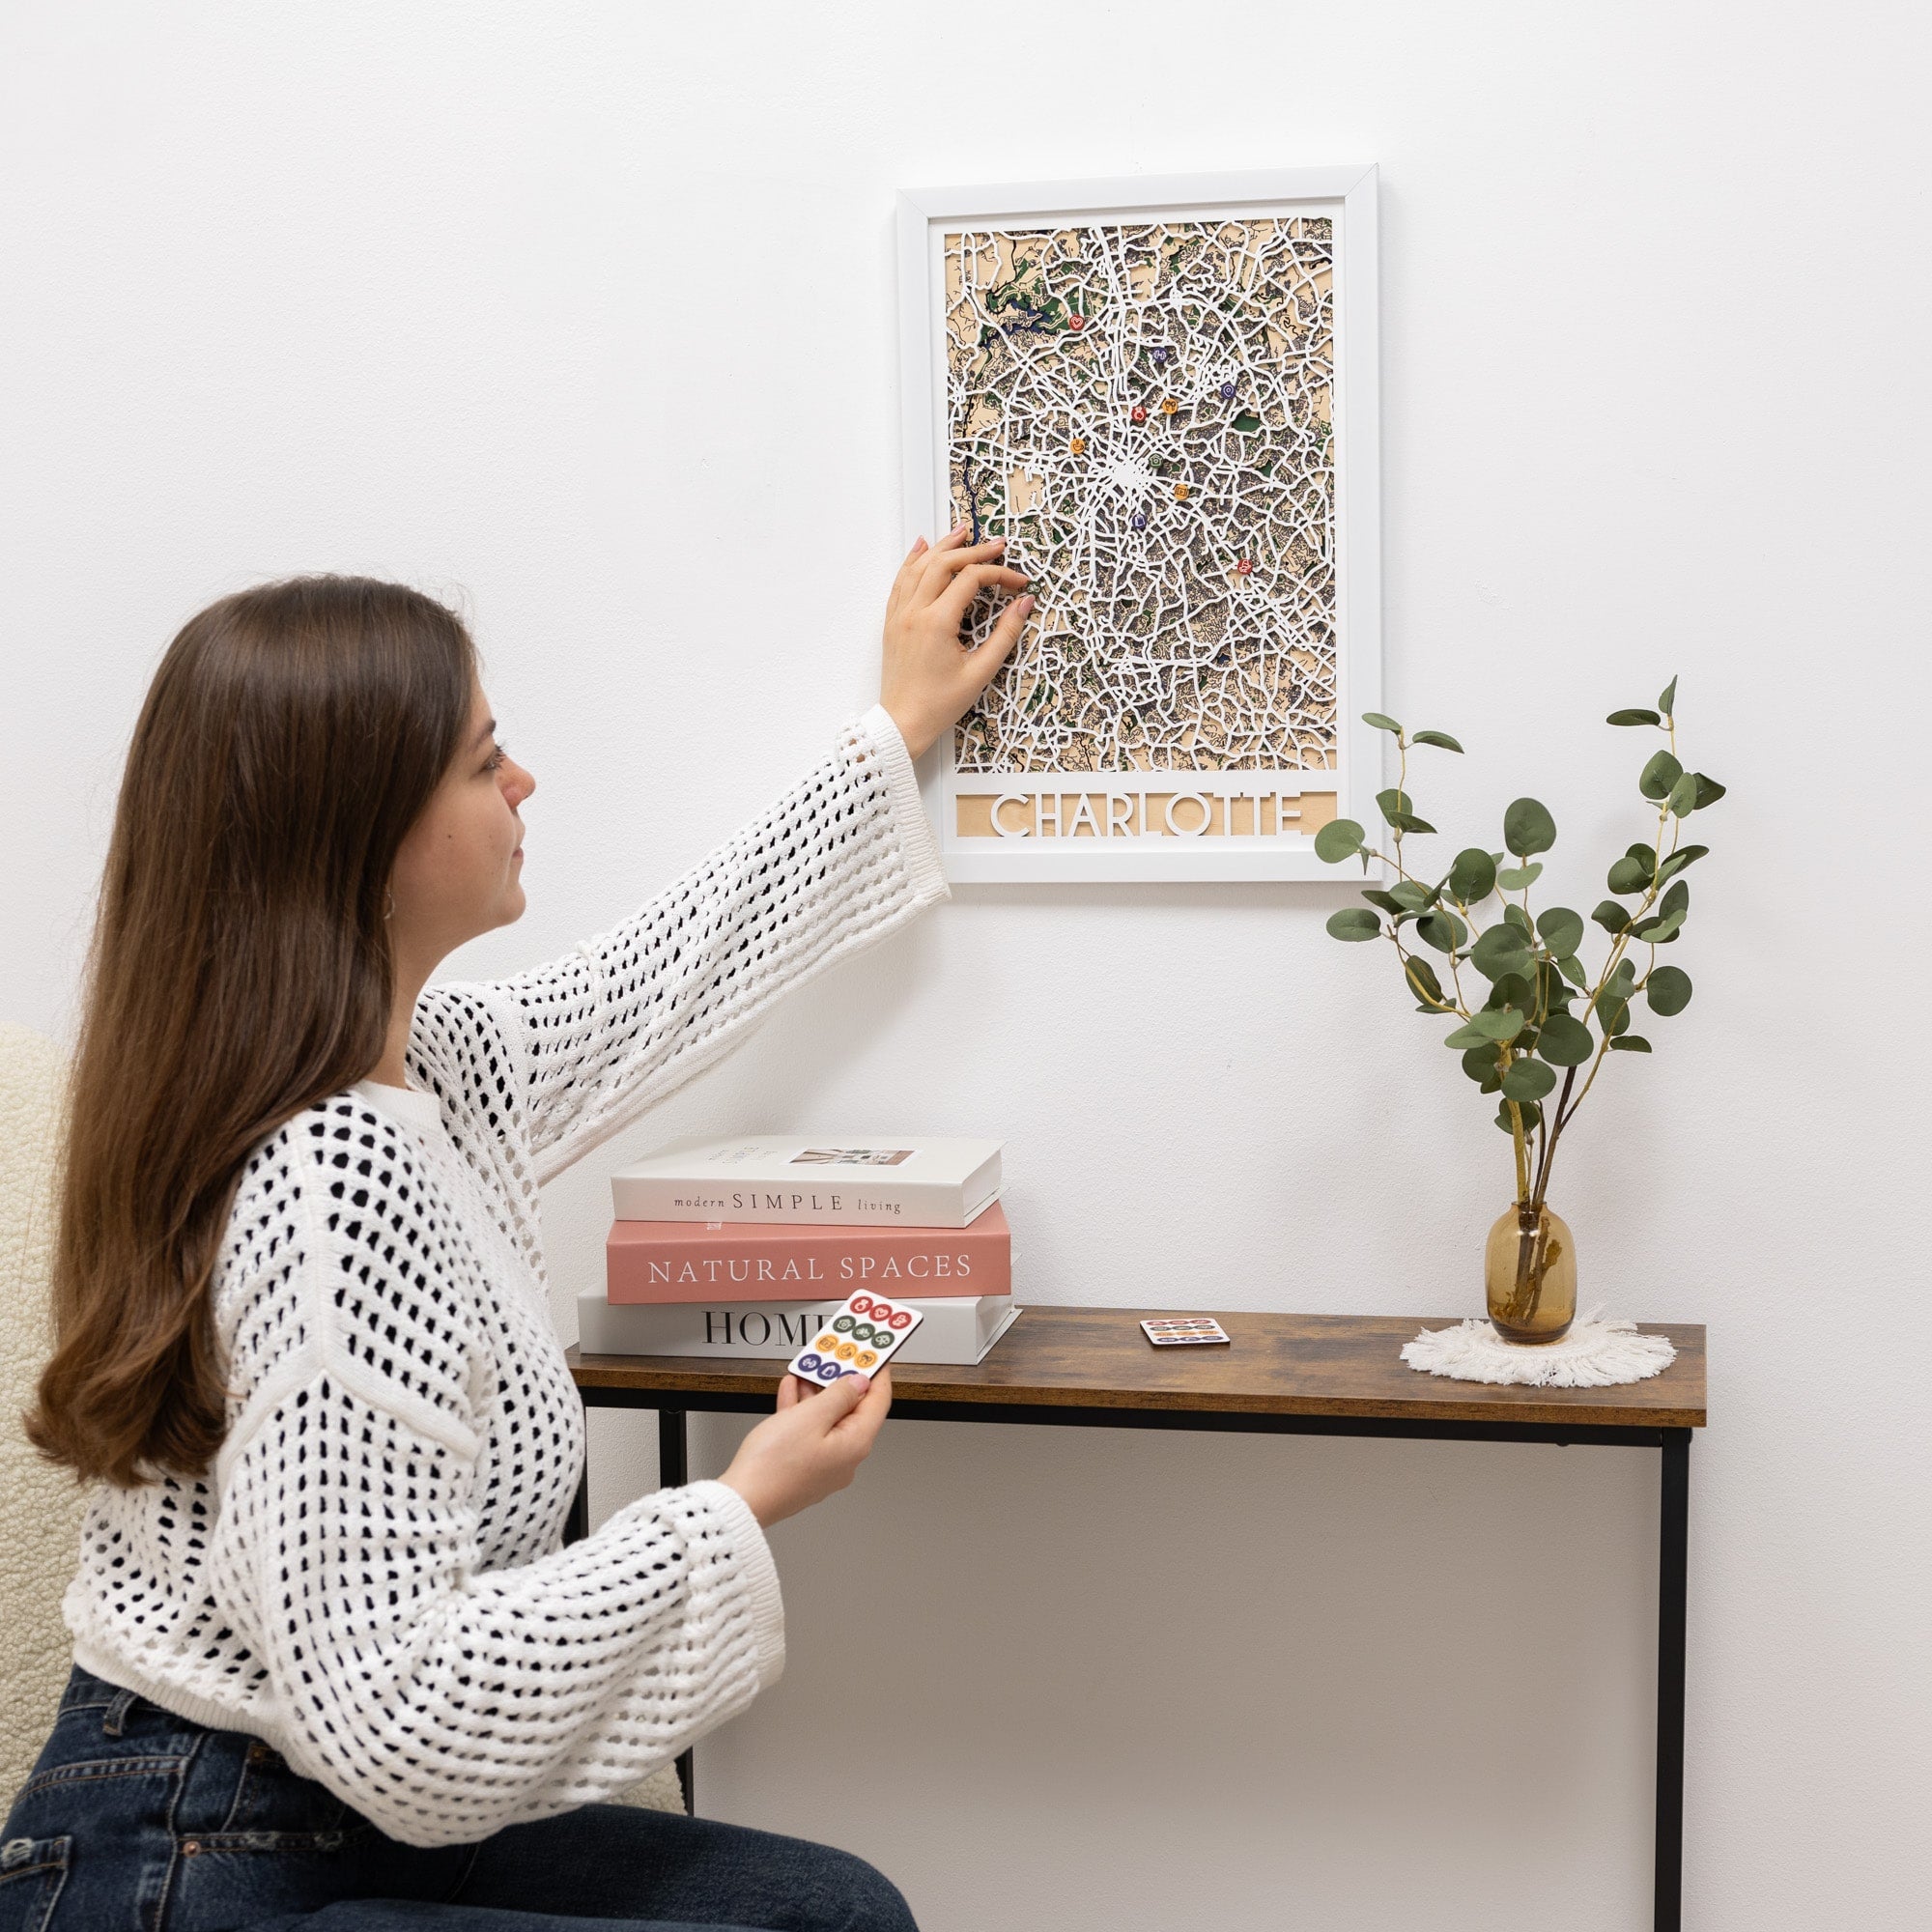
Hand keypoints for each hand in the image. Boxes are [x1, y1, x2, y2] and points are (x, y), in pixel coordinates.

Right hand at [717, 1367, 893, 1527]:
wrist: (741, 1499)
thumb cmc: (773, 1466)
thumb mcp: (810, 1416)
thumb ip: (839, 1395)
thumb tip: (858, 1383)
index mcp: (855, 1444)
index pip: (878, 1401)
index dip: (877, 1373)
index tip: (873, 1353)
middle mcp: (844, 1458)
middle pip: (852, 1409)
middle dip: (840, 1380)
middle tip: (834, 1357)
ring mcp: (823, 1464)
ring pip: (827, 1419)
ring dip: (817, 1393)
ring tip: (807, 1370)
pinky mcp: (803, 1466)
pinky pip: (809, 1432)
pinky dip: (801, 1410)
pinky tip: (791, 1392)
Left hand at [879, 523, 1032, 759]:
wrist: (902, 724)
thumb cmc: (940, 704)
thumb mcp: (981, 672)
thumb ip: (1005, 634)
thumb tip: (1025, 603)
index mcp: (936, 622)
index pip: (971, 579)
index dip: (1000, 574)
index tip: (1020, 584)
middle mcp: (914, 611)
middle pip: (944, 563)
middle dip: (974, 551)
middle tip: (998, 545)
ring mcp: (899, 615)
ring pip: (919, 567)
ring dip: (942, 546)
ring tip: (962, 532)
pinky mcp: (892, 623)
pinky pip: (900, 582)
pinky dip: (912, 561)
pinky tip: (921, 546)